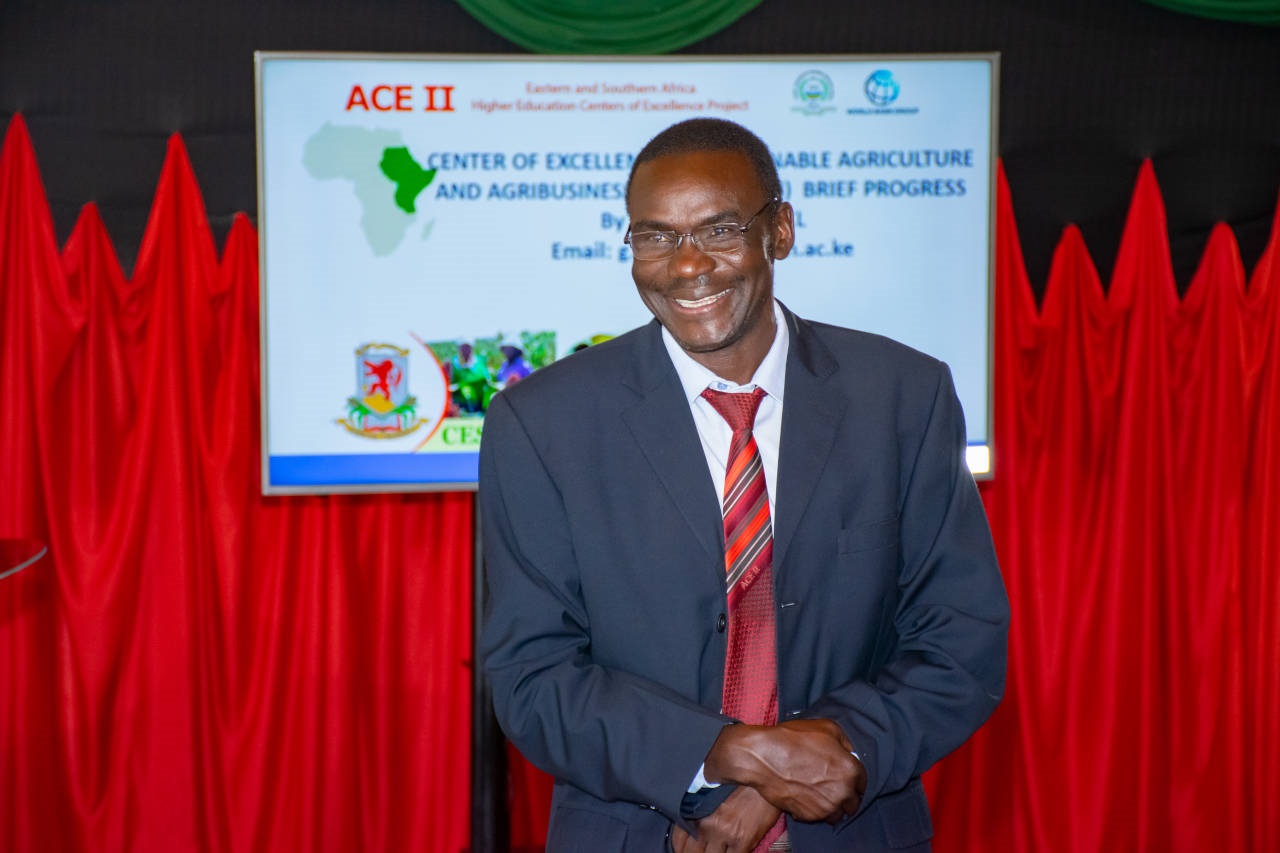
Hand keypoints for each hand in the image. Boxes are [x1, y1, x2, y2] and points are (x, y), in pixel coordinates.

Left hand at [670, 785, 781, 852]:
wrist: (765, 778)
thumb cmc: (739, 783)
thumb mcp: (712, 794)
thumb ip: (699, 811)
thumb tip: (691, 829)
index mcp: (696, 811)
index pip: (678, 841)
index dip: (682, 849)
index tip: (687, 850)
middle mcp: (707, 824)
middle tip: (704, 850)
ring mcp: (725, 834)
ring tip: (720, 850)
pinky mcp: (743, 841)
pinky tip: (733, 851)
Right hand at [704, 720, 864, 822]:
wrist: (764, 756)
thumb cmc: (793, 739)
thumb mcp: (826, 727)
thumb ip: (844, 741)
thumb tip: (848, 751)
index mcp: (850, 770)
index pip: (863, 783)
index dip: (854, 779)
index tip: (846, 777)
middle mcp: (842, 792)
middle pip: (853, 803)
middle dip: (845, 795)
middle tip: (832, 786)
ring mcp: (825, 807)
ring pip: (836, 814)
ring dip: (832, 806)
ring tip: (819, 794)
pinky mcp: (808, 816)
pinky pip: (817, 817)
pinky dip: (814, 810)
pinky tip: (805, 797)